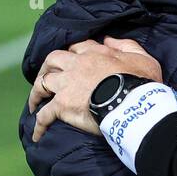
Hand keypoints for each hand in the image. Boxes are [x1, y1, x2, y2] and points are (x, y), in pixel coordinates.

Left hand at [29, 37, 162, 142]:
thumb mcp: (142, 57)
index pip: (77, 48)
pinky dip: (38, 125)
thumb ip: (125, 45)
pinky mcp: (62, 105)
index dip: (73, 54)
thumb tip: (108, 40)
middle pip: (53, 59)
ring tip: (34, 103)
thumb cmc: (141, 82)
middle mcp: (77, 65)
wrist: (133, 102)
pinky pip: (44, 115)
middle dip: (47, 67)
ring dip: (36, 92)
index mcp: (95, 53)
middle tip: (45, 77)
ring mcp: (67, 85)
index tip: (73, 61)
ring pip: (42, 84)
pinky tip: (37, 135)